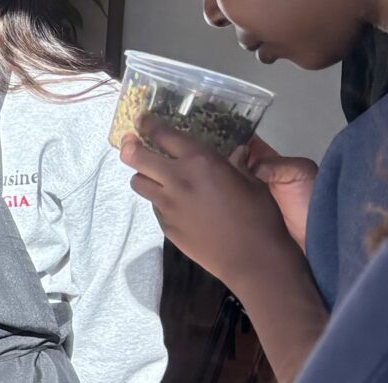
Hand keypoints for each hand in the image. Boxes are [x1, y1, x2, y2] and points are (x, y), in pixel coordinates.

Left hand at [122, 114, 306, 293]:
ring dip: (143, 175)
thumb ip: (232, 164)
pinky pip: (154, 206)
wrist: (250, 257)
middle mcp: (177, 180)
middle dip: (130, 147)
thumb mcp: (249, 179)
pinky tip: (176, 203)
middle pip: (137, 158)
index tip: (140, 119)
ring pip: (139, 184)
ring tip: (153, 175)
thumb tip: (232, 154)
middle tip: (129, 142)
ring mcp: (167, 205)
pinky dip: (159, 199)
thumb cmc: (258, 214)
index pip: (163, 135)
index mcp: (199, 161)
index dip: (148, 124)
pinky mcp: (166, 226)